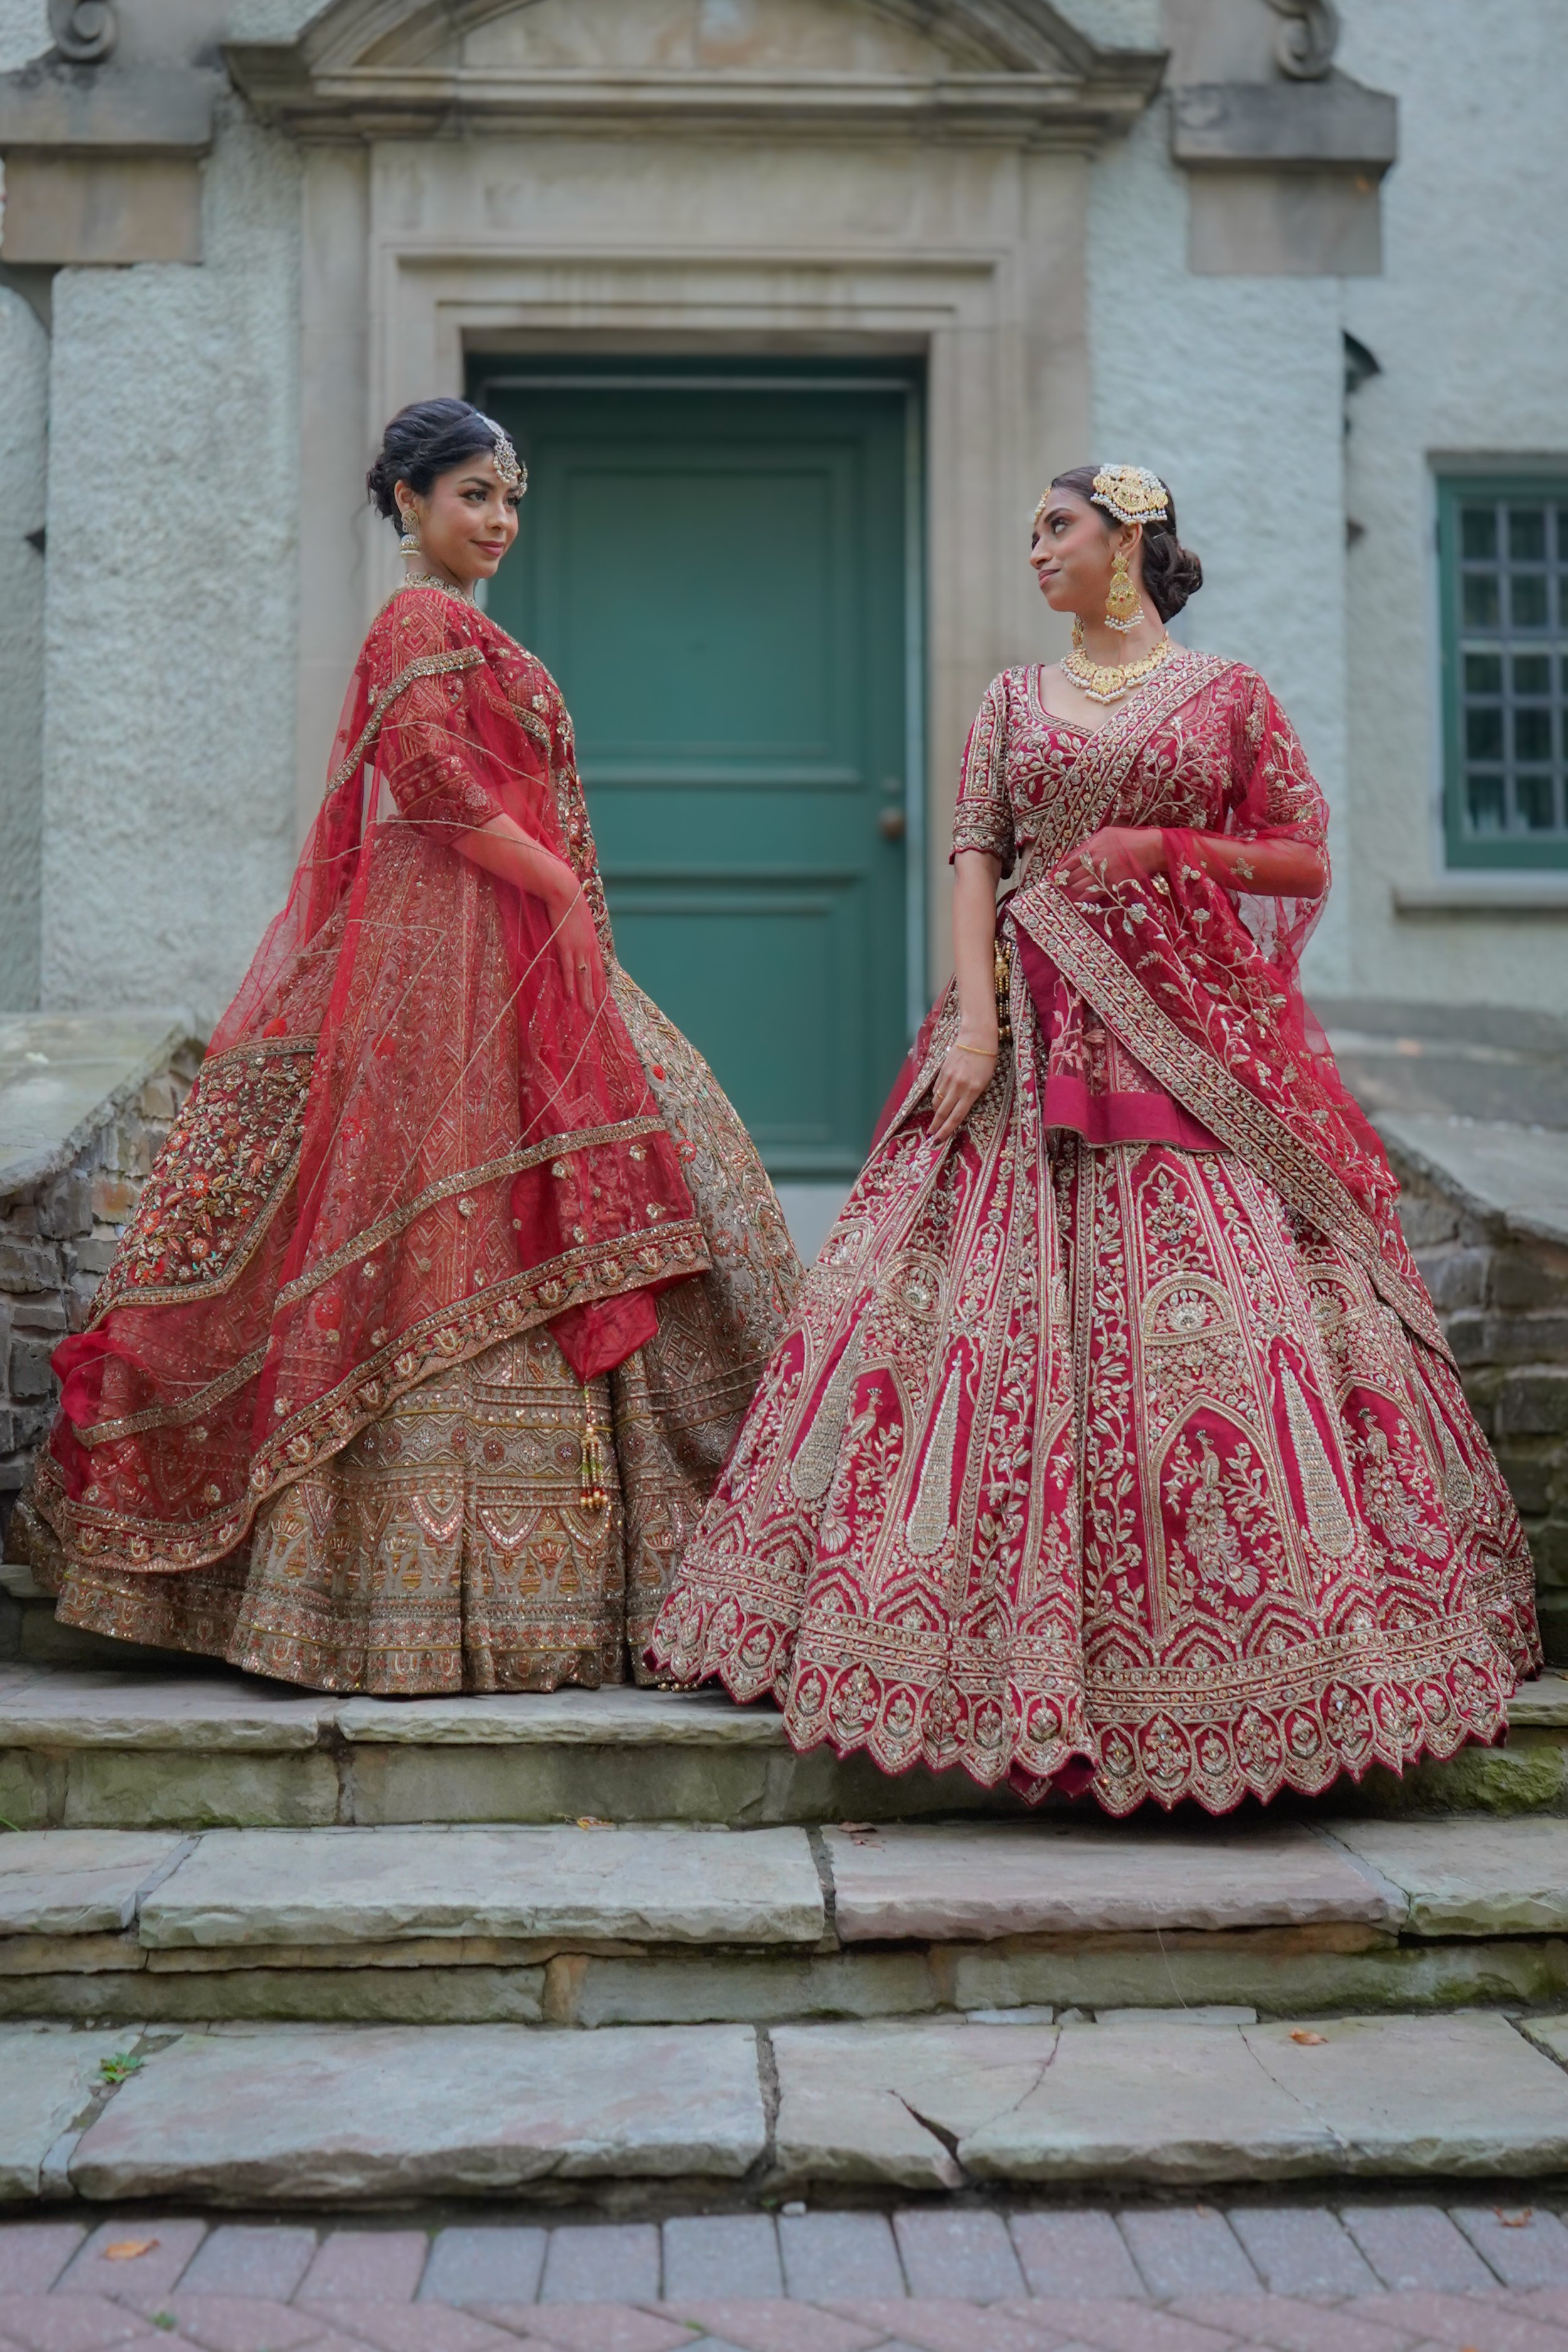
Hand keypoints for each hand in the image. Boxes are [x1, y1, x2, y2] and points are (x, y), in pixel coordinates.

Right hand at [550, 889, 606, 1012]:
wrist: (565, 893)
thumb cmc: (571, 905)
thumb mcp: (582, 923)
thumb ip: (582, 936)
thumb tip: (580, 943)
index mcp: (593, 944)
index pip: (600, 970)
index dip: (601, 986)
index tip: (602, 1000)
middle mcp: (589, 949)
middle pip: (594, 978)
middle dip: (594, 997)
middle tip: (594, 1013)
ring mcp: (578, 949)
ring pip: (583, 977)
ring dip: (584, 995)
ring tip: (586, 1011)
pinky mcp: (565, 946)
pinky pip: (568, 969)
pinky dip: (569, 983)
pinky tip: (570, 995)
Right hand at [929, 1031, 997, 1141]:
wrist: (977, 1037)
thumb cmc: (987, 1060)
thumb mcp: (985, 1082)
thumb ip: (972, 1096)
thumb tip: (958, 1109)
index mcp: (972, 1091)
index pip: (956, 1117)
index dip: (946, 1130)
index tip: (938, 1140)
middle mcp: (958, 1087)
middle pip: (942, 1112)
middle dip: (936, 1126)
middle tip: (930, 1136)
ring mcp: (948, 1079)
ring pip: (937, 1101)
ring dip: (935, 1113)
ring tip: (935, 1120)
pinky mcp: (942, 1072)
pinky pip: (936, 1089)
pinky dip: (936, 1097)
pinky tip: (938, 1101)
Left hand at [1051, 825, 1163, 899]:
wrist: (1149, 849)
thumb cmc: (1129, 838)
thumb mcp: (1106, 833)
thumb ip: (1091, 843)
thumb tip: (1079, 853)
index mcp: (1091, 848)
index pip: (1069, 862)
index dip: (1061, 870)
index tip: (1057, 875)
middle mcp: (1093, 862)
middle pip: (1072, 876)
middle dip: (1067, 881)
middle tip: (1064, 885)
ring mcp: (1102, 875)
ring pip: (1080, 887)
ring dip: (1074, 890)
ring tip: (1072, 891)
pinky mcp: (1111, 885)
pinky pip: (1092, 895)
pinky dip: (1084, 897)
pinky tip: (1081, 898)